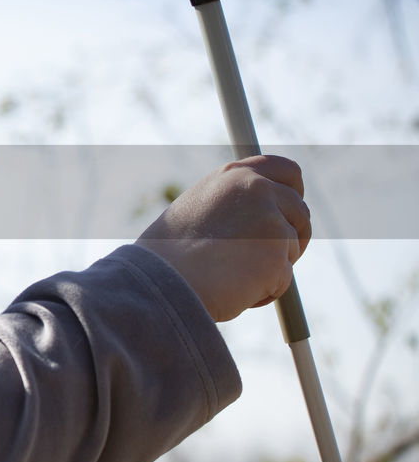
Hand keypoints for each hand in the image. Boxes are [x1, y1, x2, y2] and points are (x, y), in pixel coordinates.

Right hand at [136, 154, 311, 321]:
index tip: (288, 211)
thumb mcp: (198, 210)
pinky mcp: (278, 254)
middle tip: (262, 259)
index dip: (293, 191)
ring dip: (271, 267)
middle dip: (290, 236)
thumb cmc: (169, 254)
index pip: (286, 170)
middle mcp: (257, 188)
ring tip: (229, 275)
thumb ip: (232, 205)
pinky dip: (263, 291)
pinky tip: (231, 289)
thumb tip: (261, 220)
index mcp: (234, 174)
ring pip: (291, 248)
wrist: (161, 280)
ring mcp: (271, 219)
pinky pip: (283, 279)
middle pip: (300, 211)